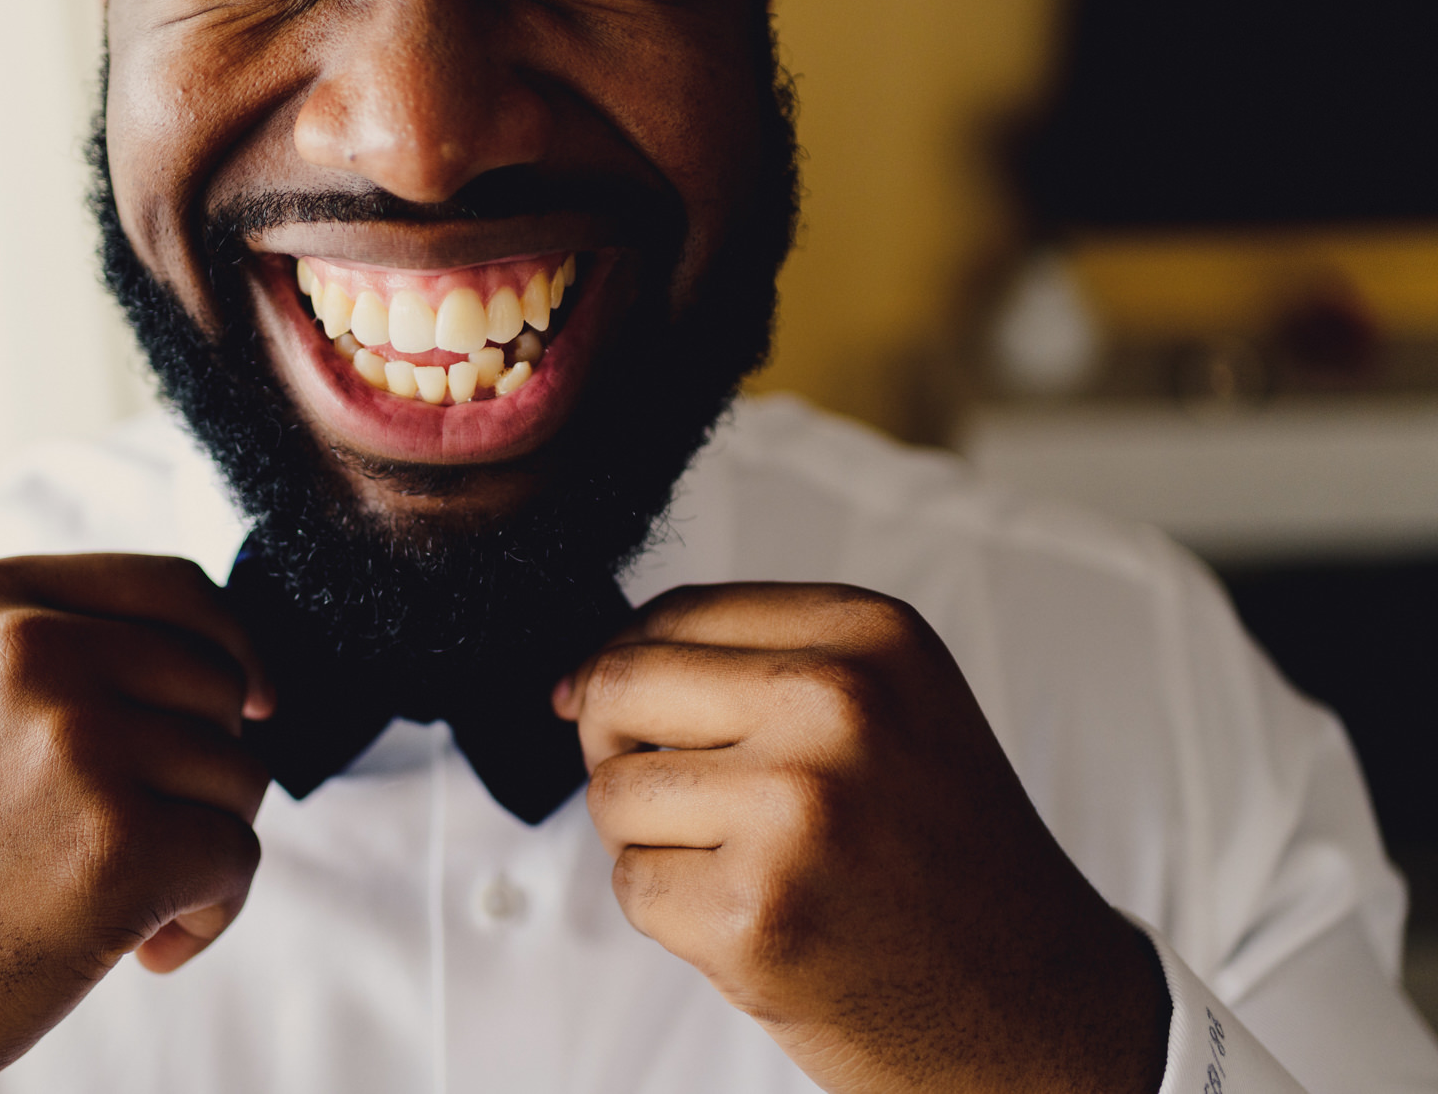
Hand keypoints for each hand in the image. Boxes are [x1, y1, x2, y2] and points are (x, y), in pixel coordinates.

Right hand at [0, 555, 273, 1093]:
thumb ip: (68, 652)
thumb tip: (239, 669)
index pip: (176, 586)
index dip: (232, 649)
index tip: (252, 706)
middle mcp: (30, 651)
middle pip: (218, 685)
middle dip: (203, 770)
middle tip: (126, 842)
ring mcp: (72, 743)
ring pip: (239, 774)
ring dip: (201, 848)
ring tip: (112, 898)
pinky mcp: (114, 846)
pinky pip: (236, 860)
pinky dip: (208, 916)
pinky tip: (138, 949)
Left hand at [554, 583, 1169, 1093]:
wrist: (1040, 1004)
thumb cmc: (945, 857)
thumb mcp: (889, 708)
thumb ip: (754, 664)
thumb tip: (577, 679)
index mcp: (871, 635)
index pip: (672, 612)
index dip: (628, 668)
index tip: (638, 718)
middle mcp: (838, 707)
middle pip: (619, 687)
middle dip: (619, 747)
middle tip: (688, 799)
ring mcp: (796, 811)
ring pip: (614, 793)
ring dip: (652, 839)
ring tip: (746, 863)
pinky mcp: (758, 913)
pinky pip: (632, 886)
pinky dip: (672, 914)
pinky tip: (759, 918)